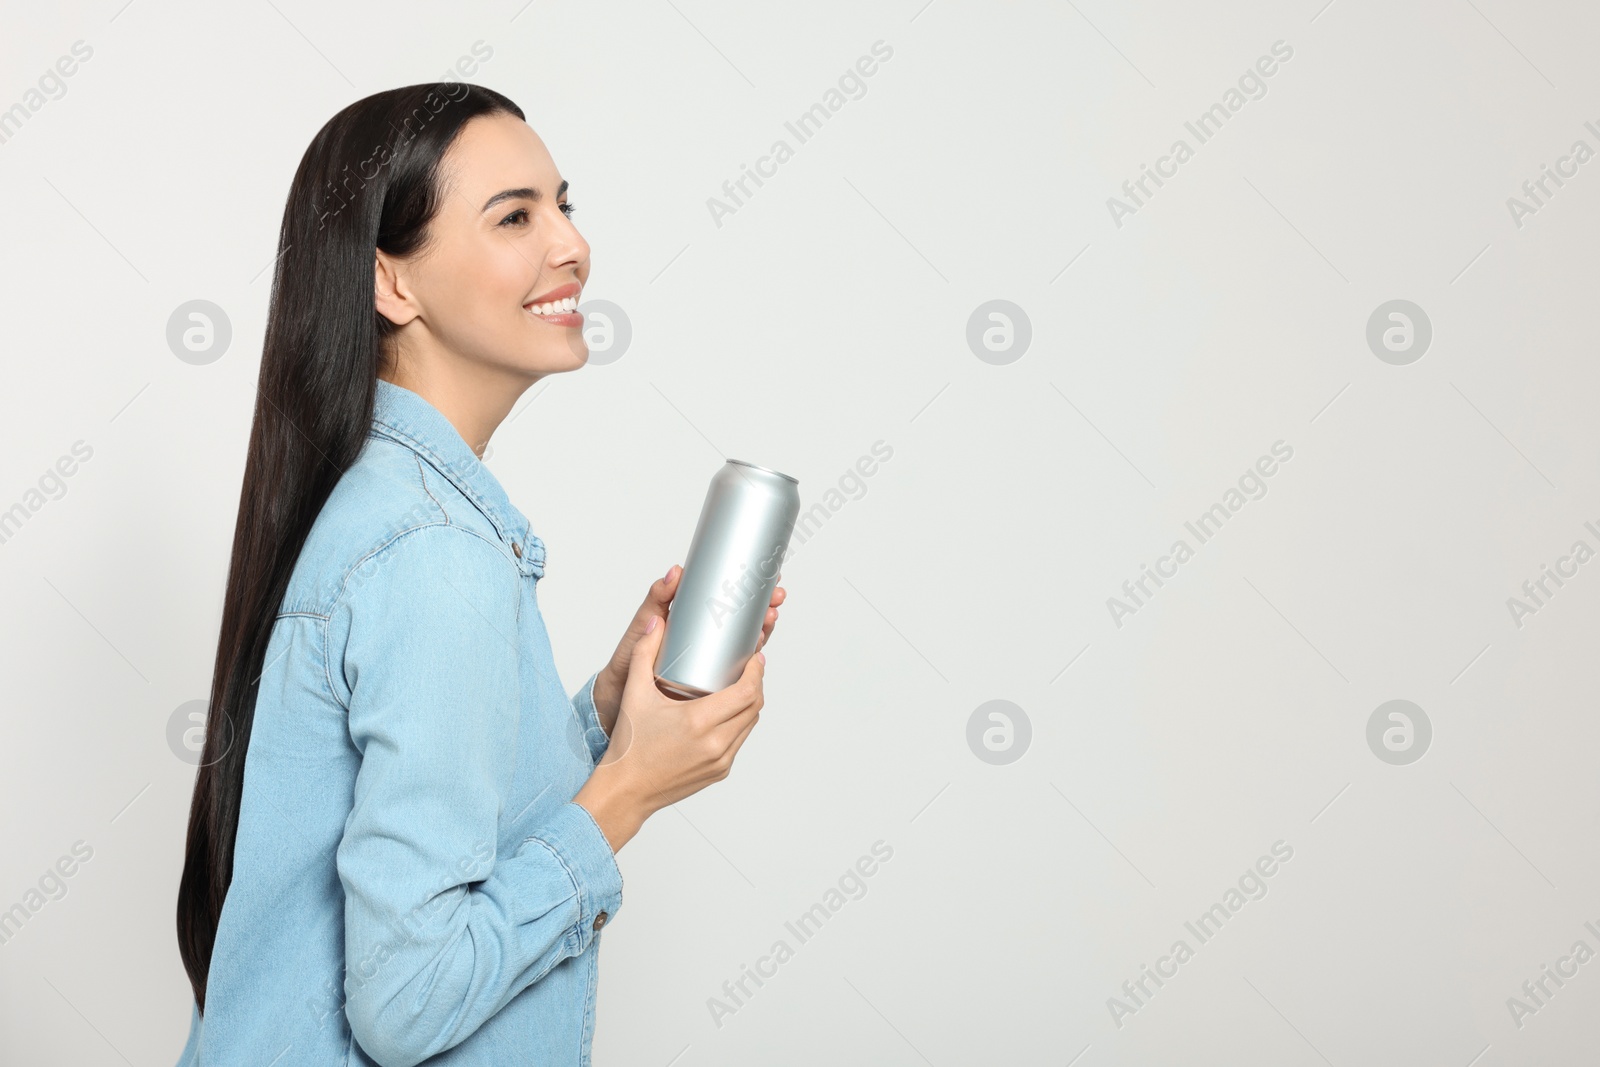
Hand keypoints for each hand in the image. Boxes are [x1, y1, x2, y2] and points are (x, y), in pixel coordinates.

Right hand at [574, 614, 764, 851]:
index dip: (757, 672)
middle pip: (755, 707)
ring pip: (750, 725)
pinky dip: (739, 724)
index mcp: (698, 722)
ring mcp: (720, 761)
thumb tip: (656, 623)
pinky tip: (728, 712)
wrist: (626, 790)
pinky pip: (739, 742)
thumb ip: (644, 653)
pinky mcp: (719, 772)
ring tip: (741, 686)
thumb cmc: (629, 745)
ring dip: (750, 704)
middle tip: (750, 667)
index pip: (746, 692)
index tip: (755, 657)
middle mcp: (715, 744)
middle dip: (757, 684)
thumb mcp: (634, 694)